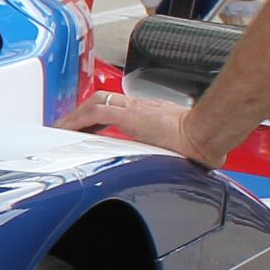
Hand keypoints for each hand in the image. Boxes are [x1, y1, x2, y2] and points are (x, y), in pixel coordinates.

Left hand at [58, 87, 210, 160]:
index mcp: (148, 113)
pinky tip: (68, 128)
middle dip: (81, 113)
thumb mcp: (174, 146)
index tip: (84, 126)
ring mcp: (135, 109)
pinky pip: (98, 112)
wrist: (208, 132)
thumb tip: (166, 168)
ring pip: (96, 103)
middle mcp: (139, 106)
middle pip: (101, 101)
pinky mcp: (132, 115)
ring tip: (61, 128)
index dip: (96, 115)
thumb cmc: (198, 140)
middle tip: (65, 127)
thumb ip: (164, 151)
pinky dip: (80, 119)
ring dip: (77, 115)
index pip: (115, 107)